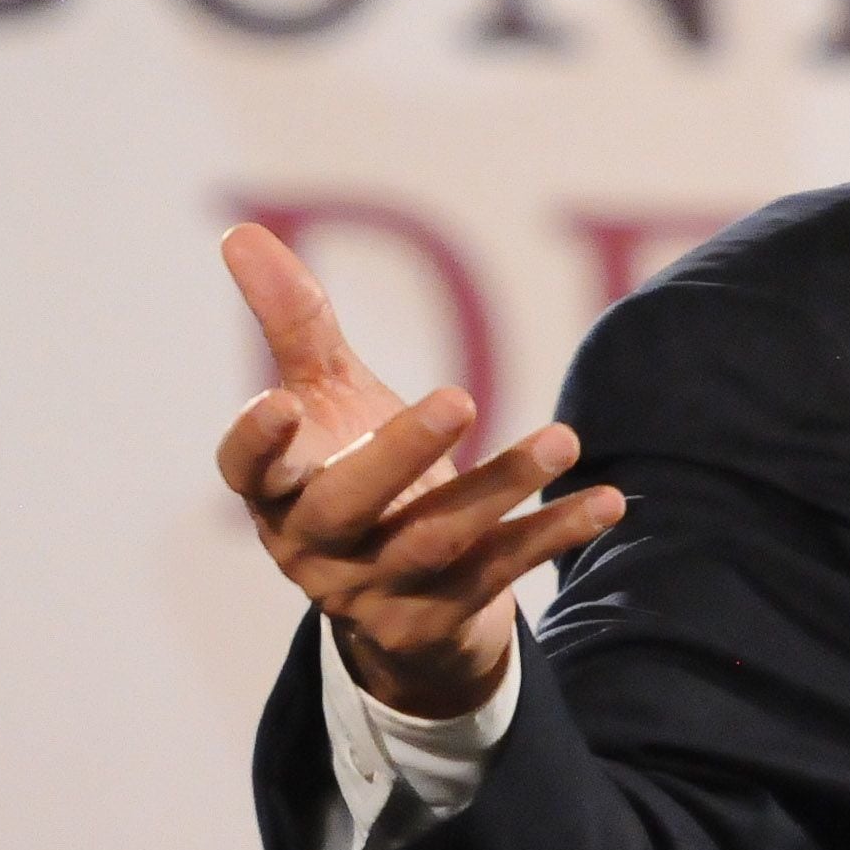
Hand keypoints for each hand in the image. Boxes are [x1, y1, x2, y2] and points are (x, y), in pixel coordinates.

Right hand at [212, 222, 622, 718]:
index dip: (255, 442)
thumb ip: (294, 326)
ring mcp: (377, 590)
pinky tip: (609, 500)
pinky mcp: (441, 617)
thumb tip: (240, 231)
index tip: (278, 400)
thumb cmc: (353, 471)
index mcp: (277, 494)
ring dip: (502, 486)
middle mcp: (316, 549)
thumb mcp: (327, 399)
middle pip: (347, 506)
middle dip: (399, 453)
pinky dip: (554, 534)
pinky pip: (502, 572)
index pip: (247, 473)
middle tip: (459, 397)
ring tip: (562, 438)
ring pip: (437, 539)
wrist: (401, 600)